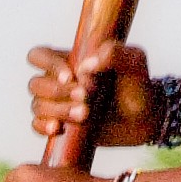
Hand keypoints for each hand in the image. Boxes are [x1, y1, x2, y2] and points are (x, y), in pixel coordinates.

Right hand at [25, 42, 159, 149]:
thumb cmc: (136, 84)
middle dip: (59, 91)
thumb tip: (86, 65)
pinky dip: (44, 126)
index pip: (39, 55)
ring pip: (37, 105)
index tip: (71, 75)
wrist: (144, 117)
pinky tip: (59, 129)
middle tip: (86, 96)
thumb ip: (115, 53)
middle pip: (36, 84)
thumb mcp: (134, 62)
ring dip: (58, 110)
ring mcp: (57, 105)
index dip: (48, 64)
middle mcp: (58, 82)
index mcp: (69, 60)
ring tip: (85, 114)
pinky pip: (37, 125)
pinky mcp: (60, 125)